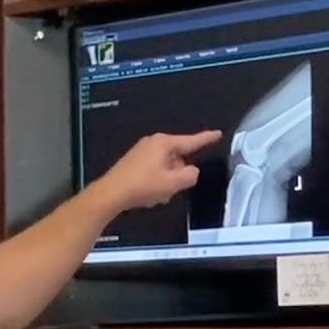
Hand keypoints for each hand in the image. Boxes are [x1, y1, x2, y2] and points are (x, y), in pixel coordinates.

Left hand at [95, 131, 222, 211]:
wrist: (112, 193)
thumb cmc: (142, 186)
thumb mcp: (173, 183)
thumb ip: (190, 175)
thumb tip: (192, 171)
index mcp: (164, 144)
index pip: (191, 141)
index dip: (206, 138)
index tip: (217, 134)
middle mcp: (153, 143)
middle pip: (178, 158)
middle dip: (178, 174)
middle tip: (170, 189)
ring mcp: (142, 151)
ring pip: (167, 167)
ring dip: (167, 181)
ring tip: (157, 194)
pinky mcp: (135, 162)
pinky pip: (155, 171)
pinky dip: (157, 182)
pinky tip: (149, 194)